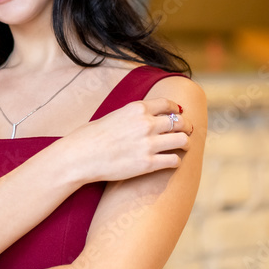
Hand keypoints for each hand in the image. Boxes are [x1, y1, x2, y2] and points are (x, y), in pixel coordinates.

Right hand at [58, 97, 192, 184]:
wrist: (81, 156)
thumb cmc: (91, 136)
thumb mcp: (114, 115)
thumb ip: (133, 115)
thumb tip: (146, 116)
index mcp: (137, 109)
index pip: (168, 104)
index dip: (177, 109)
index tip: (179, 113)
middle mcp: (146, 124)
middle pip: (179, 122)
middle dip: (186, 126)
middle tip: (187, 131)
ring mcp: (148, 144)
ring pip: (182, 140)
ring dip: (185, 143)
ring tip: (183, 147)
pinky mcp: (148, 164)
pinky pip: (174, 160)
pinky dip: (176, 160)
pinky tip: (172, 161)